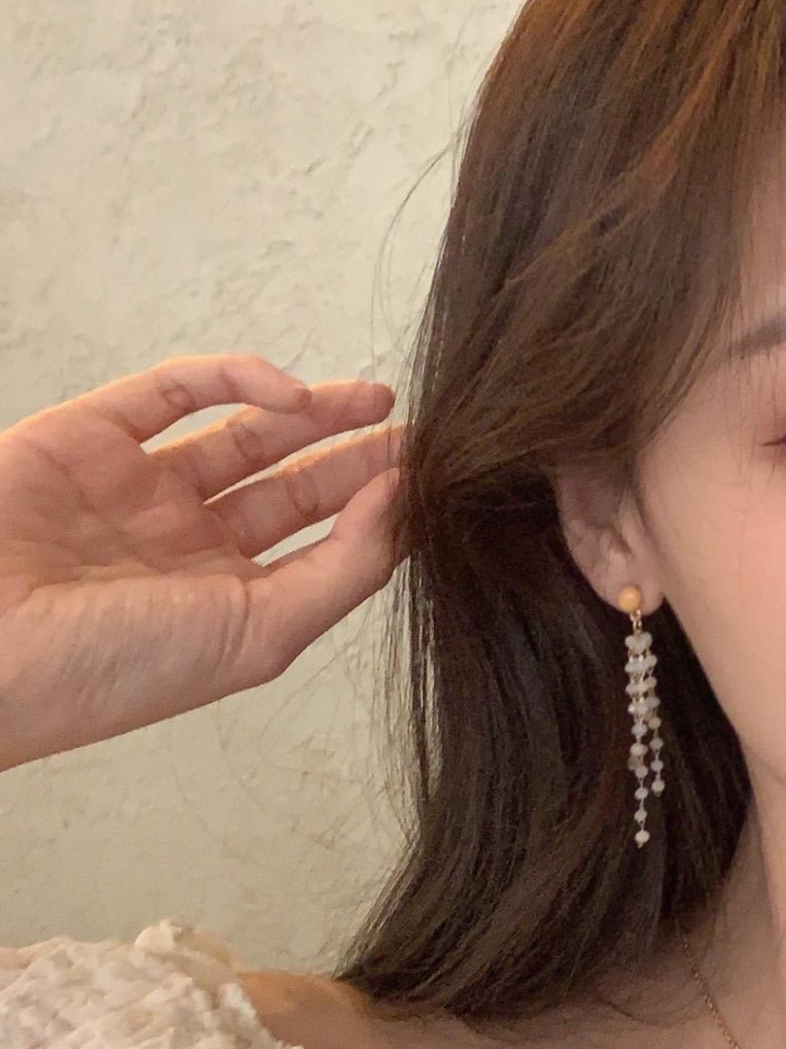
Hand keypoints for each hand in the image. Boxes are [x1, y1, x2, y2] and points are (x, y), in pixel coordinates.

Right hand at [0, 352, 408, 770]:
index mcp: (224, 603)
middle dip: (356, 456)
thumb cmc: (112, 668)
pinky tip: (291, 394)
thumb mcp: (259, 634)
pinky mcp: (88, 436)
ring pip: (243, 434)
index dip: (376, 509)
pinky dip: (237, 379)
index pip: (319, 545)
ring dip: (314, 413)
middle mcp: (183, 546)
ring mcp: (136, 488)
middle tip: (419, 430)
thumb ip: (343, 570)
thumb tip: (405, 503)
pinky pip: (173, 391)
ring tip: (378, 399)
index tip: (435, 479)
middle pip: (292, 488)